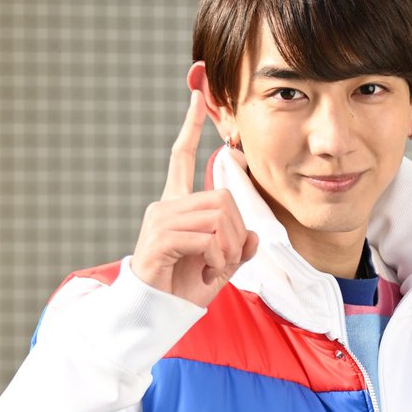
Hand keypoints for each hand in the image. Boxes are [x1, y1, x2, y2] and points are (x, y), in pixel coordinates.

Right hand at [131, 89, 258, 305]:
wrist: (157, 314)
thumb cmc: (185, 290)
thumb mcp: (221, 267)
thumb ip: (238, 249)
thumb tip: (254, 236)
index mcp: (177, 206)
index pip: (181, 157)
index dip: (189, 127)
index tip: (197, 96)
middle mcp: (165, 206)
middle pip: (223, 199)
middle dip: (236, 234)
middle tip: (226, 262)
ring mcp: (159, 220)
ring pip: (217, 218)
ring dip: (226, 251)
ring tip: (213, 270)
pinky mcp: (158, 239)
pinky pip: (204, 238)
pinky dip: (214, 259)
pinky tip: (204, 273)